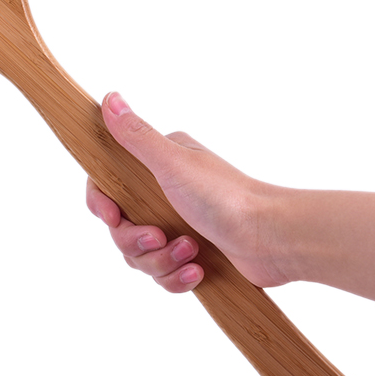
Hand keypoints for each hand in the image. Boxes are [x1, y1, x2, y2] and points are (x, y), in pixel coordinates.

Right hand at [86, 93, 290, 291]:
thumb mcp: (172, 162)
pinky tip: (197, 269)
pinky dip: (177, 277)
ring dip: (162, 260)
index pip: (108, 186)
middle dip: (137, 242)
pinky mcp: (191, 255)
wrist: (271, 238)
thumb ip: (136, 135)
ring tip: (190, 252)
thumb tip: (109, 98)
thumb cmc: (226, 197)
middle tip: (158, 238)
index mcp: (158, 165)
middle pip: (121, 228)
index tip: (113, 216)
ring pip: (141, 256)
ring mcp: (177, 226)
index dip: (103, 206)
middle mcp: (165, 194)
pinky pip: (164, 275)